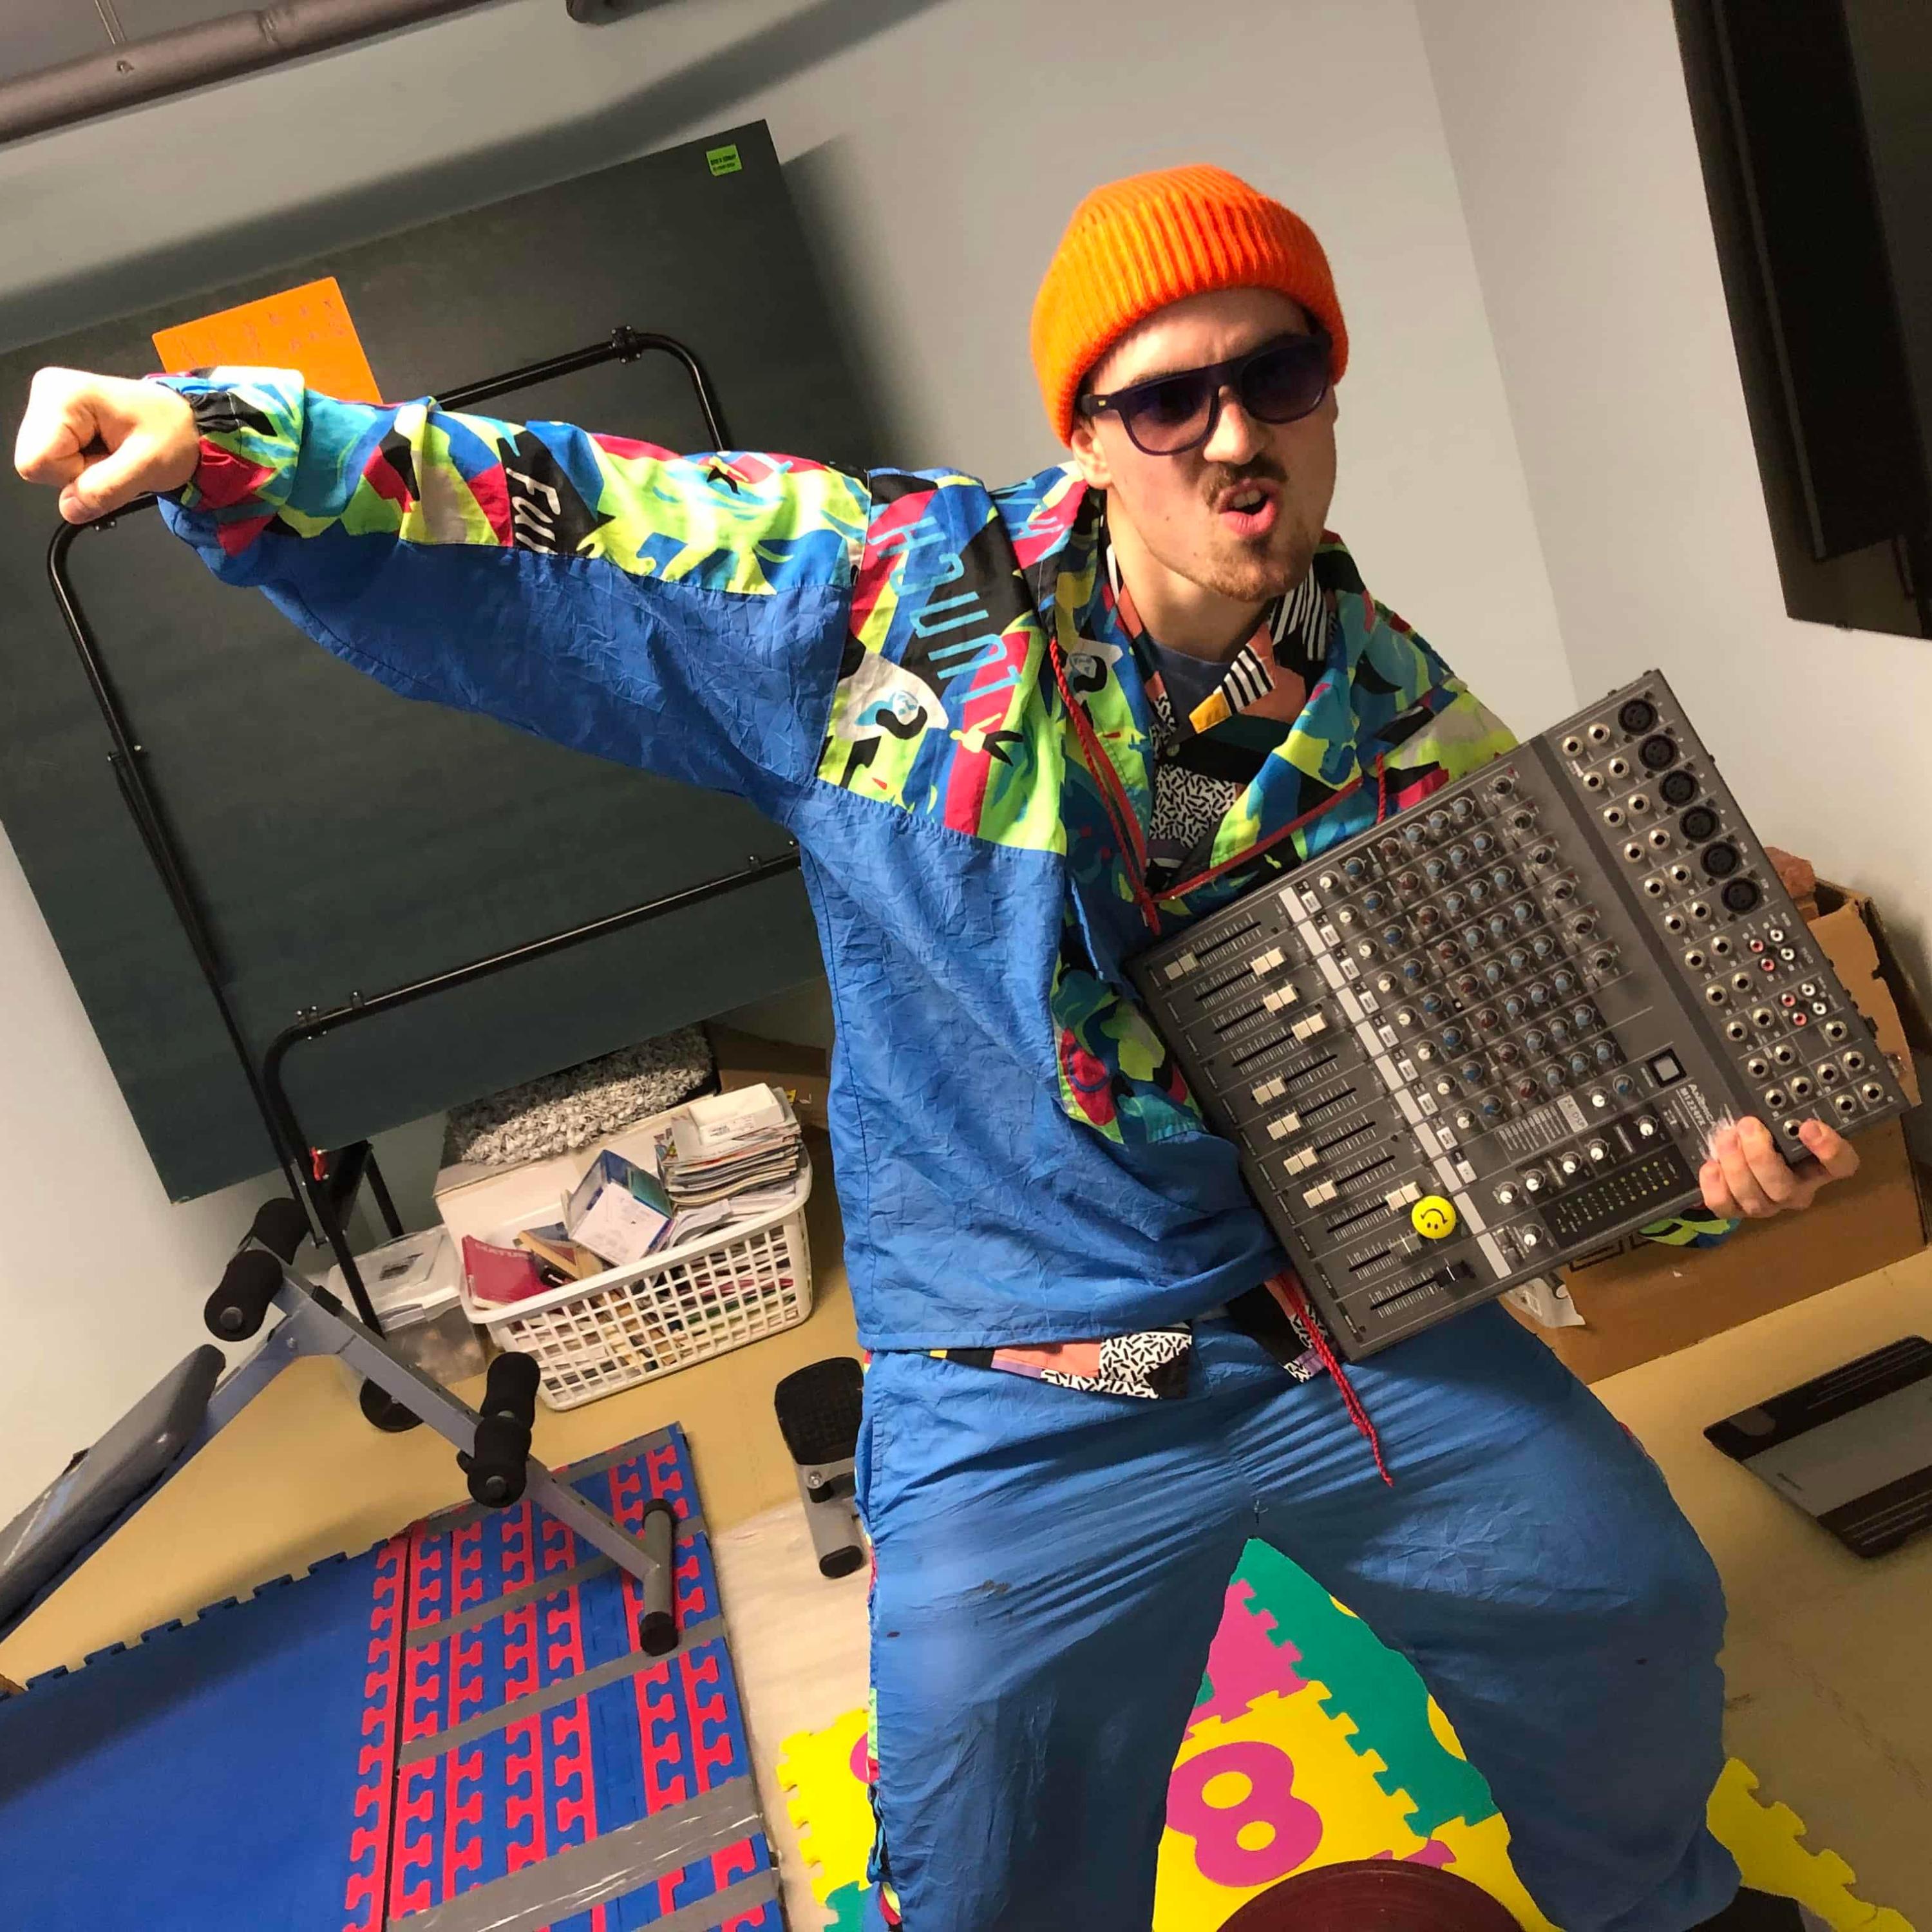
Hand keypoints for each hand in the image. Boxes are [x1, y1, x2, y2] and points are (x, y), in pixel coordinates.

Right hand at [13, 367, 197, 522]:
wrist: (188, 424)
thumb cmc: (174, 434)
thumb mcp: (148, 466)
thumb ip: (106, 490)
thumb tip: (70, 510)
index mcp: (63, 396)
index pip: (37, 462)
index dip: (73, 477)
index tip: (109, 464)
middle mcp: (48, 395)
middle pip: (37, 465)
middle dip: (77, 476)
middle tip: (114, 462)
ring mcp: (49, 407)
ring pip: (45, 467)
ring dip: (82, 473)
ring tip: (113, 456)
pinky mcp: (57, 421)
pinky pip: (56, 463)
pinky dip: (83, 468)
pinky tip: (105, 454)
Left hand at [1700, 1114, 1857, 1219]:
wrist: (1738, 1155)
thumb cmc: (1766, 1133)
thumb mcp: (1779, 1120)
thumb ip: (1784, 1113)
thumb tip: (1776, 1092)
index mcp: (1817, 1166)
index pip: (1842, 1166)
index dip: (1830, 1150)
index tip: (1809, 1126)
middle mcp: (1796, 1190)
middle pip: (1786, 1188)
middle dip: (1761, 1156)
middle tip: (1748, 1125)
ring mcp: (1766, 1204)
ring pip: (1755, 1200)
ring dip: (1736, 1166)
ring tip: (1726, 1138)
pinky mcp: (1737, 1210)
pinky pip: (1725, 1207)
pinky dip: (1715, 1187)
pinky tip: (1711, 1165)